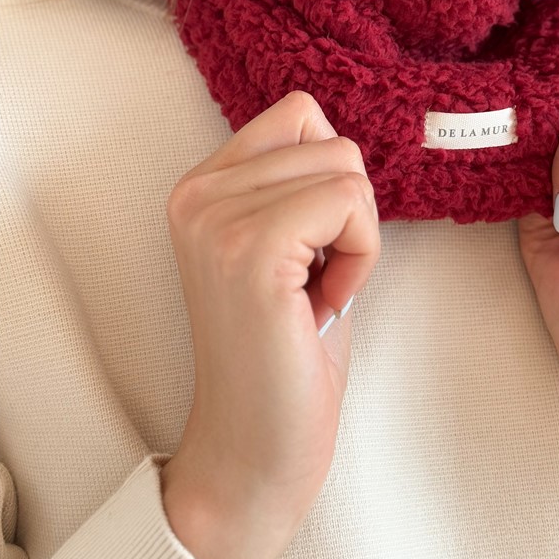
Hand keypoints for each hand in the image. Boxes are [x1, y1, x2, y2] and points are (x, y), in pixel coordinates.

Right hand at [160, 92, 379, 558]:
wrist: (256, 446)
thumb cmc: (286, 349)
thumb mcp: (288, 245)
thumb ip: (298, 183)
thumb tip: (340, 137)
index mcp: (202, 185)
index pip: (301, 113)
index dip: (332, 179)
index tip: (315, 246)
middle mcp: (197, 191)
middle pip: (333, 140)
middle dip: (351, 214)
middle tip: (317, 280)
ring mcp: (217, 218)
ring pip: (347, 168)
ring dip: (358, 238)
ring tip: (317, 293)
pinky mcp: (250, 249)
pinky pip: (350, 202)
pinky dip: (362, 255)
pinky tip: (325, 304)